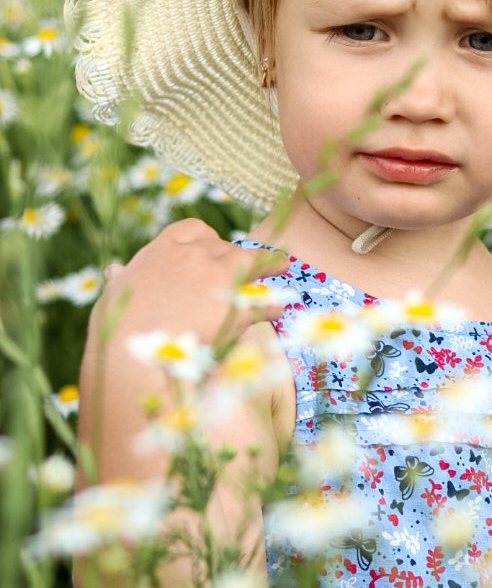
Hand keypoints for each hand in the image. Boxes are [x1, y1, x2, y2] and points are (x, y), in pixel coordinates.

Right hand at [95, 218, 288, 355]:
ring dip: (269, 263)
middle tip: (246, 266)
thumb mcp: (113, 298)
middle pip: (224, 246)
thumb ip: (121, 281)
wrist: (135, 357)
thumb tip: (115, 272)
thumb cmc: (116, 332)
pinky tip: (279, 309)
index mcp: (162, 251)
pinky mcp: (238, 305)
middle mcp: (194, 256)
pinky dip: (272, 305)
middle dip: (235, 256)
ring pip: (252, 261)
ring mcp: (218, 277)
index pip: (192, 230)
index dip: (206, 239)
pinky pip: (263, 302)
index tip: (211, 248)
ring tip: (283, 265)